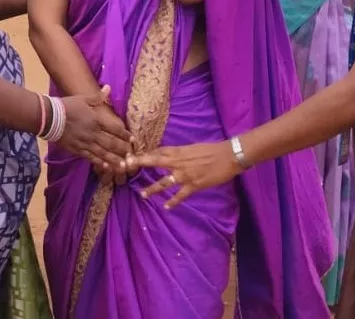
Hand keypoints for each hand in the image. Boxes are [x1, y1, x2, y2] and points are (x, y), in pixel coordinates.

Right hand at [59, 85, 133, 168]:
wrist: (50, 117)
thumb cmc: (67, 106)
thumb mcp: (83, 99)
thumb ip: (98, 97)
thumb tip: (109, 87)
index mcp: (96, 120)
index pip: (114, 128)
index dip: (125, 134)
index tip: (133, 139)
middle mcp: (93, 133)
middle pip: (111, 143)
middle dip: (122, 149)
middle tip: (131, 155)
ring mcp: (85, 143)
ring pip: (102, 153)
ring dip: (114, 160)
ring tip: (123, 167)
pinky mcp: (77, 149)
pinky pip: (90, 157)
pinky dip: (99, 163)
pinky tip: (105, 167)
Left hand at [123, 140, 243, 209]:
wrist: (228, 156)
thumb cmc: (213, 149)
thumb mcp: (194, 147)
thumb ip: (181, 152)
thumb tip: (170, 155)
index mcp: (180, 151)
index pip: (158, 151)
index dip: (145, 153)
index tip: (132, 155)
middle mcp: (179, 162)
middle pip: (155, 161)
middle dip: (140, 162)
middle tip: (125, 164)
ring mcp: (185, 175)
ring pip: (164, 182)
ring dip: (152, 189)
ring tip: (142, 194)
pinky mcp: (194, 185)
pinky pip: (180, 195)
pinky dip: (173, 202)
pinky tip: (167, 207)